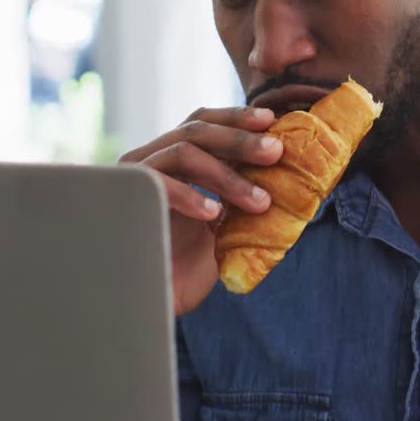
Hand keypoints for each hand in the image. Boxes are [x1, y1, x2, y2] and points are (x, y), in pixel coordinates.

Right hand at [119, 106, 282, 315]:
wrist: (150, 303)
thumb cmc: (188, 265)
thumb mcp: (226, 227)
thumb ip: (247, 200)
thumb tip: (295, 181)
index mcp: (174, 159)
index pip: (203, 122)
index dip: (237, 117)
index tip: (272, 121)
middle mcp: (151, 160)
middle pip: (196, 129)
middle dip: (240, 139)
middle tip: (276, 152)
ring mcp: (135, 178)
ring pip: (183, 152)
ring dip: (227, 174)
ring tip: (259, 202)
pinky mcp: (124, 200)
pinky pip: (158, 185)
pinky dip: (190, 196)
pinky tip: (214, 214)